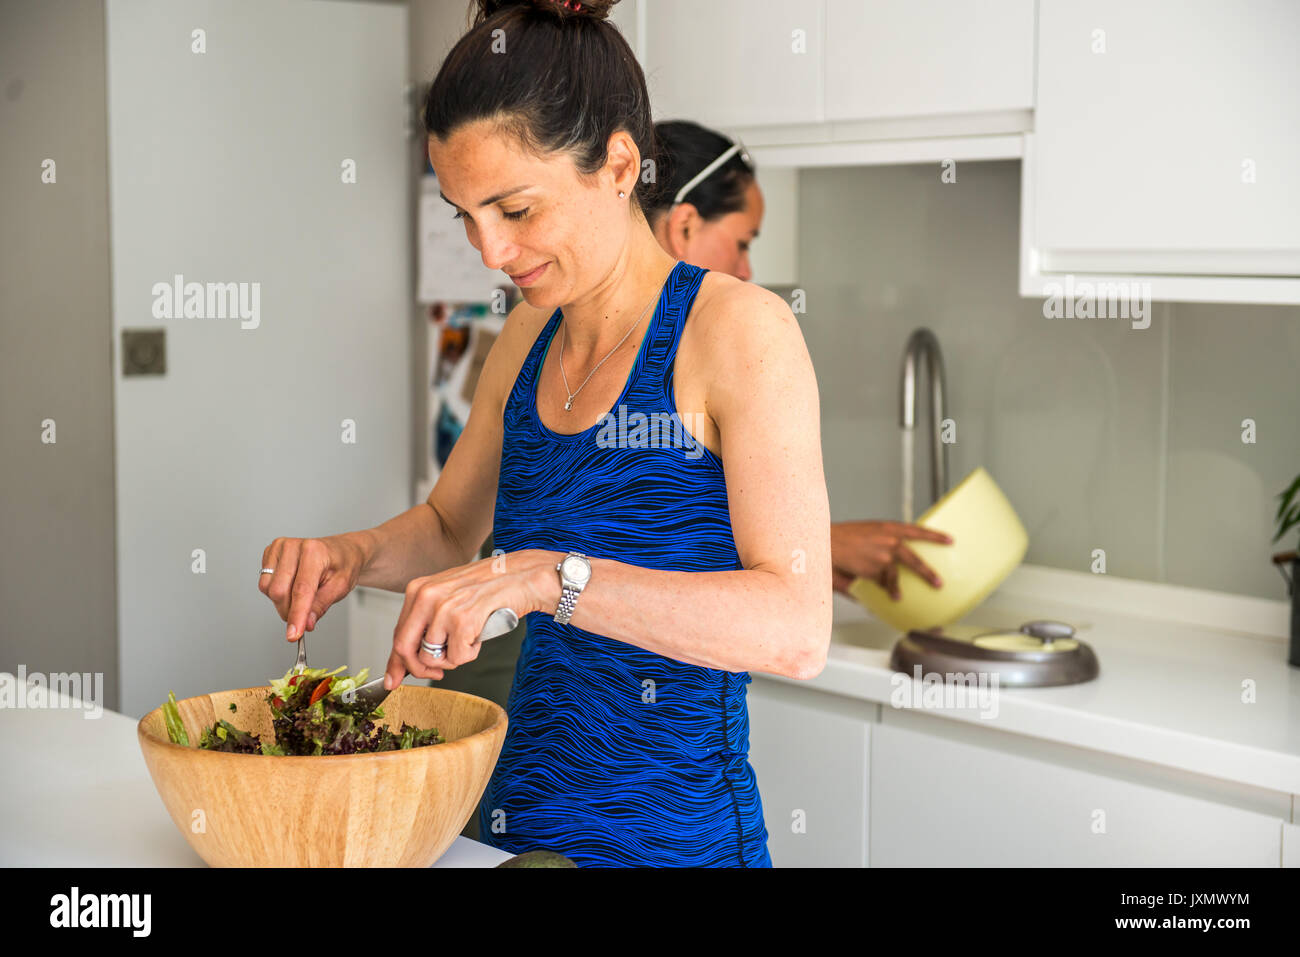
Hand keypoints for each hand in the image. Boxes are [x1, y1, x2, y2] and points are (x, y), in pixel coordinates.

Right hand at [258, 534, 367, 640]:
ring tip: (302, 594)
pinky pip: (264, 582)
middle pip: (279, 591)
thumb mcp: (341, 587)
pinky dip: (276, 591)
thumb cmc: (342, 565)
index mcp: (314, 552)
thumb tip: (305, 624)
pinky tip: (292, 585)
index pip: (301, 590)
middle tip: (304, 616)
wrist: (341, 551)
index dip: (296, 615)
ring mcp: (279, 548)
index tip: (293, 635)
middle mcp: (293, 546)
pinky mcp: (270, 552)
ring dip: (282, 601)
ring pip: (268, 589)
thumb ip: (321, 605)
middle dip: (290, 611)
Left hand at [384, 549, 558, 688]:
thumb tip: (405, 662)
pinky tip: (480, 635)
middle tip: (437, 674)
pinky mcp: (463, 620)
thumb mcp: (449, 597)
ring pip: (432, 658)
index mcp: (418, 589)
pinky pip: (457, 658)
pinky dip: (471, 654)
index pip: (398, 634)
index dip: (396, 662)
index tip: (393, 680)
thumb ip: (427, 623)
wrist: (523, 575)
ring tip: (470, 639)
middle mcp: (426, 596)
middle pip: (405, 649)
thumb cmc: (490, 587)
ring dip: (453, 658)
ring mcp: (444, 608)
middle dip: (419, 669)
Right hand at [830, 520, 952, 599]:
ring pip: (894, 576)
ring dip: (895, 587)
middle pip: (914, 559)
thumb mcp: (863, 534)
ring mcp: (882, 557)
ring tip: (898, 595)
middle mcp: (888, 541)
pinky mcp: (874, 572)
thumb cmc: (837, 538)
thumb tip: (887, 565)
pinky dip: (881, 590)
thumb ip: (878, 547)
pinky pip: (881, 584)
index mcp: (887, 527)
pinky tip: (883, 596)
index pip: (916, 530)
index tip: (949, 540)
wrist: (820, 541)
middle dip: (927, 572)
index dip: (934, 535)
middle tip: (938, 583)